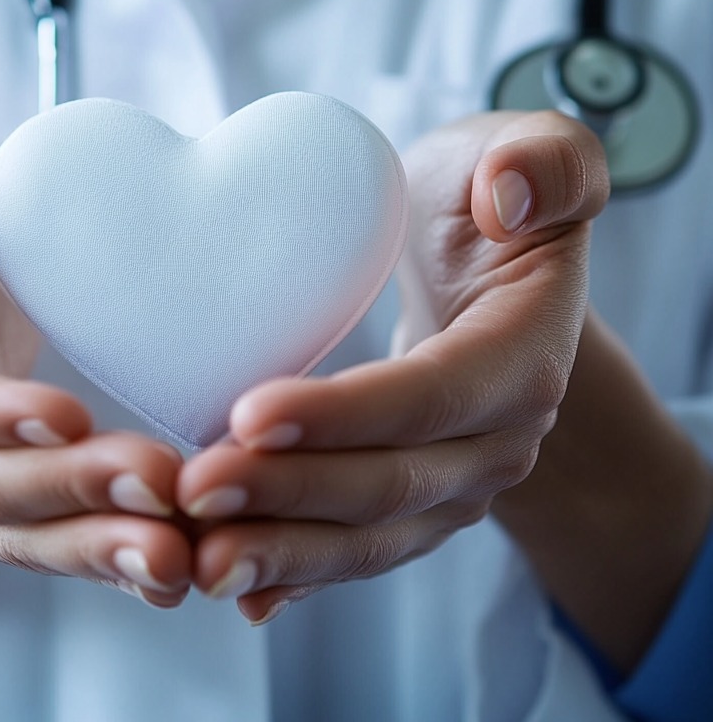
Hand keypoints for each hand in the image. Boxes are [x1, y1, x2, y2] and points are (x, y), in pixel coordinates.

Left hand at [176, 111, 608, 623]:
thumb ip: (543, 160)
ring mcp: (458, 480)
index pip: (433, 396)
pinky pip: (360, 546)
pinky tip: (241, 589)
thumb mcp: (524, 149)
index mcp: (524, 351)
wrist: (478, 255)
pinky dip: (302, 571)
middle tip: (195, 491)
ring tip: (201, 557)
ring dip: (286, 550)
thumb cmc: (483, 196)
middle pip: (393, 483)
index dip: (347, 414)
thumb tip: (510, 195)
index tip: (247, 411)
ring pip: (372, 535)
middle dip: (293, 494)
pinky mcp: (416, 498)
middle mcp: (500, 437)